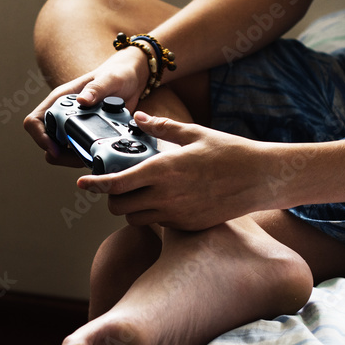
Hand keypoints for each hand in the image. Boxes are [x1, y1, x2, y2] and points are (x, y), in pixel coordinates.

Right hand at [23, 47, 148, 165]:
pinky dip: (86, 157)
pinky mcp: (86, 135)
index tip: (55, 149)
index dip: (40, 137)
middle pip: (47, 141)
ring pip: (60, 151)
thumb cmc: (118, 74)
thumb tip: (82, 101)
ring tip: (93, 156)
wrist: (132, 80)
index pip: (35, 121)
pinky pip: (78, 152)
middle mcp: (63, 114)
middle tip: (82, 157)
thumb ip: (97, 88)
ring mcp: (73, 126)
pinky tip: (100, 154)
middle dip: (60, 154)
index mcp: (61, 99)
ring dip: (73, 158)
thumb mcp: (110, 79)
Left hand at [77, 112, 273, 229]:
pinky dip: (154, 215)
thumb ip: (162, 128)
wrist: (261, 179)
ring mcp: (177, 214)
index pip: (117, 183)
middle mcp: (166, 195)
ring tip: (142, 192)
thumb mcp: (195, 133)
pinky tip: (166, 200)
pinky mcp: (188, 226)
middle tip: (118, 186)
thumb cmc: (230, 152)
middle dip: (112, 197)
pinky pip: (159, 224)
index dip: (95, 184)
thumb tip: (140, 118)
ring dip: (132, 208)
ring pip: (136, 219)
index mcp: (163, 169)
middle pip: (120, 206)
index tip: (83, 182)